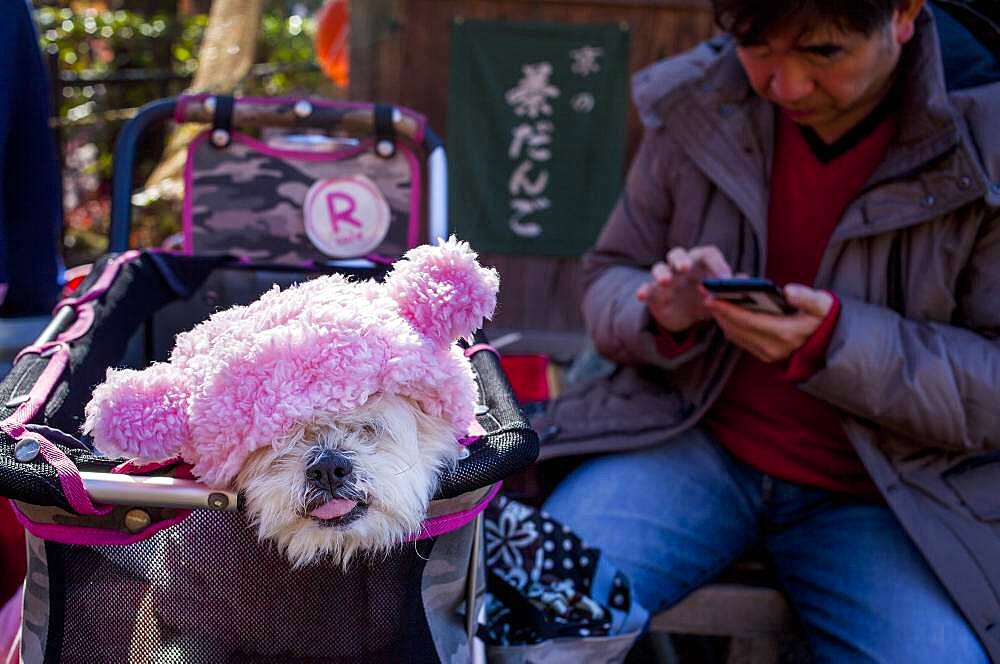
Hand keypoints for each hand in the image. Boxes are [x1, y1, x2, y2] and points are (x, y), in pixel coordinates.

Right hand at [636, 246, 732, 332]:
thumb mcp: (723, 295)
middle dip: (681, 259)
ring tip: (664, 281)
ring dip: (661, 273)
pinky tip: (642, 295)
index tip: (725, 280)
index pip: (708, 254)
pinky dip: (644, 290)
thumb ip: (734, 287)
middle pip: (678, 254)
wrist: (690, 317)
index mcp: (701, 263)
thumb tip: (744, 281)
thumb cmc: (708, 298)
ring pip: (659, 268)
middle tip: (685, 268)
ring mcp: (666, 279)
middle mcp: (681, 266)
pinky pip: (647, 289)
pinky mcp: (654, 294)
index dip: (717, 264)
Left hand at [704, 284, 833, 362]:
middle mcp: (773, 348)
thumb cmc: (825, 319)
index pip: (749, 321)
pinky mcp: (764, 356)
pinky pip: (740, 341)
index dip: (728, 309)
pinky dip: (729, 326)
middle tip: (705, 292)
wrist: (831, 345)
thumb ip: (807, 298)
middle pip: (737, 329)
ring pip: (735, 336)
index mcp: (785, 334)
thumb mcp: (823, 305)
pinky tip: (723, 312)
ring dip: (722, 319)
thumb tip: (788, 291)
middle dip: (719, 311)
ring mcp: (767, 355)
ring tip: (711, 299)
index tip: (711, 297)